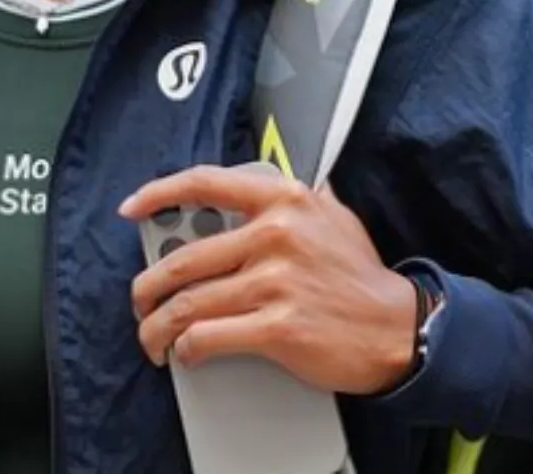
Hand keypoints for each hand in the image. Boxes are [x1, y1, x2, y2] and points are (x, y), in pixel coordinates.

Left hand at [119, 165, 417, 395]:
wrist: (401, 329)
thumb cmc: (360, 275)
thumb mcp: (332, 215)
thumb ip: (293, 195)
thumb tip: (258, 179)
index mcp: (283, 200)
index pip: (203, 184)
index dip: (158, 194)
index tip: (131, 209)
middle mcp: (276, 234)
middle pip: (183, 258)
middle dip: (148, 287)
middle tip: (140, 301)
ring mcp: (275, 282)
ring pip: (188, 303)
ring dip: (158, 326)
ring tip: (153, 337)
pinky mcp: (278, 328)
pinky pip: (209, 337)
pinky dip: (188, 348)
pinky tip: (187, 353)